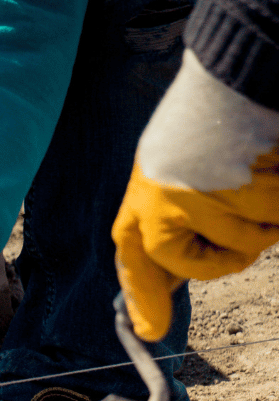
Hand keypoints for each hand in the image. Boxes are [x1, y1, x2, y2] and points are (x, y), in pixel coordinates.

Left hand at [112, 52, 278, 341]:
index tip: (147, 331)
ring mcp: (193, 200)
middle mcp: (158, 203)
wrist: (236, 69)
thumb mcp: (172, 170)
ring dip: (268, 214)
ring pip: (249, 242)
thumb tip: (167, 281)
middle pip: (198, 266)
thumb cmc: (210, 120)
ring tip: (260, 169)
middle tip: (250, 219)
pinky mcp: (231, 192)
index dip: (143, 296)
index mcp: (142, 197)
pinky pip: (274, 218)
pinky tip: (272, 160)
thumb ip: (169, 222)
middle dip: (231, 255)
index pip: (135, 259)